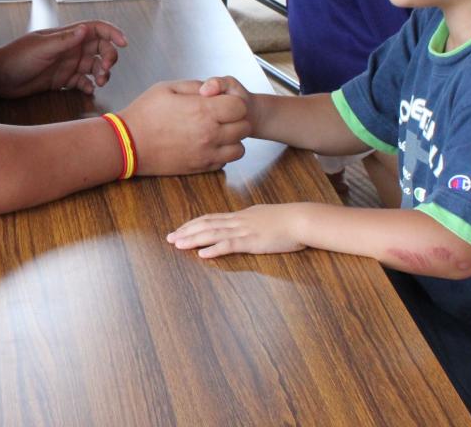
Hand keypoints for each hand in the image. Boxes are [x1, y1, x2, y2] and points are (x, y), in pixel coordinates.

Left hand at [0, 20, 126, 97]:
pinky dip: (89, 86)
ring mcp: (67, 64)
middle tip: (105, 69)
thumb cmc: (16, 57)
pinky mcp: (62, 80)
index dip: (112, 33)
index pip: (96, 29)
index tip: (123, 44)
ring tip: (99, 82)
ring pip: (94, 66)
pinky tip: (88, 90)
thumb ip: (65, 40)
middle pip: (100, 48)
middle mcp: (70, 48)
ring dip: (101, 73)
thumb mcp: (42, 48)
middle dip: (109, 57)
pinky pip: (83, 81)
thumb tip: (85, 29)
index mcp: (67, 36)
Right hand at [119, 79, 250, 175]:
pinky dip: (222, 153)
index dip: (232, 101)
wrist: (127, 144)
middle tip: (219, 116)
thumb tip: (212, 90)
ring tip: (216, 132)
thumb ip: (195, 85)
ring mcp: (206, 153)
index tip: (220, 101)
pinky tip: (207, 145)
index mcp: (203, 111)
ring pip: (239, 148)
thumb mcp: (168, 87)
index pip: (240, 107)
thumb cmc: (145, 113)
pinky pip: (225, 162)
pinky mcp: (200, 167)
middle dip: (235, 119)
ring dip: (232, 139)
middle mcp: (210, 134)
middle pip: (244, 127)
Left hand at [166, 204, 305, 257]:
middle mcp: (238, 221)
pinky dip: (214, 249)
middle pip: (206, 224)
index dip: (193, 224)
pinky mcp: (252, 242)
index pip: (211, 218)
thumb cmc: (288, 220)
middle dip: (186, 231)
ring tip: (178, 244)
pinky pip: (229, 245)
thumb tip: (244, 224)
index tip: (180, 229)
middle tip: (170, 238)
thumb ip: (252, 221)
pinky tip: (202, 254)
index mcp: (240, 216)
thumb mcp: (265, 217)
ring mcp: (243, 231)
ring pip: (212, 233)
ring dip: (193, 239)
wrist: (301, 219)